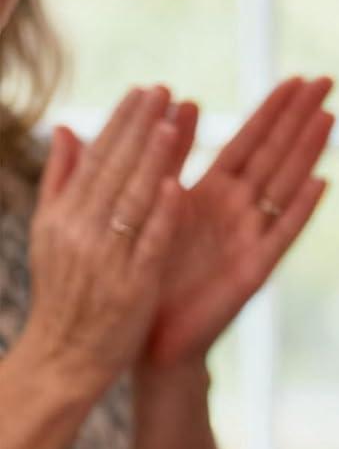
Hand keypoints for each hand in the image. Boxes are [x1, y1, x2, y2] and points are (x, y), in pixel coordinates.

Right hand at [23, 86, 183, 397]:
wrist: (65, 358)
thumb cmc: (67, 296)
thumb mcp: (53, 235)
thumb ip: (63, 183)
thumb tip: (66, 130)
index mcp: (64, 214)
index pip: (97, 158)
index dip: (122, 122)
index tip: (145, 90)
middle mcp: (81, 229)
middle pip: (115, 169)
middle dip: (140, 127)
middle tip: (165, 90)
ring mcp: (106, 256)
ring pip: (131, 198)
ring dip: (152, 159)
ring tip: (173, 121)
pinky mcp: (130, 285)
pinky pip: (147, 244)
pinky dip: (160, 215)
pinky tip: (176, 186)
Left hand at [142, 76, 333, 370]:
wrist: (150, 334)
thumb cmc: (152, 275)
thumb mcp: (154, 201)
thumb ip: (171, 155)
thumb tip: (181, 98)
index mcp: (213, 194)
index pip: (250, 140)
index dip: (273, 109)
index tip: (298, 76)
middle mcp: (239, 213)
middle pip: (276, 155)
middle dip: (300, 117)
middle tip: (329, 80)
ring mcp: (250, 240)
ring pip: (283, 186)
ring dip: (307, 151)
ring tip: (330, 117)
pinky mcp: (252, 272)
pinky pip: (281, 235)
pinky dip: (300, 210)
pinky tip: (320, 184)